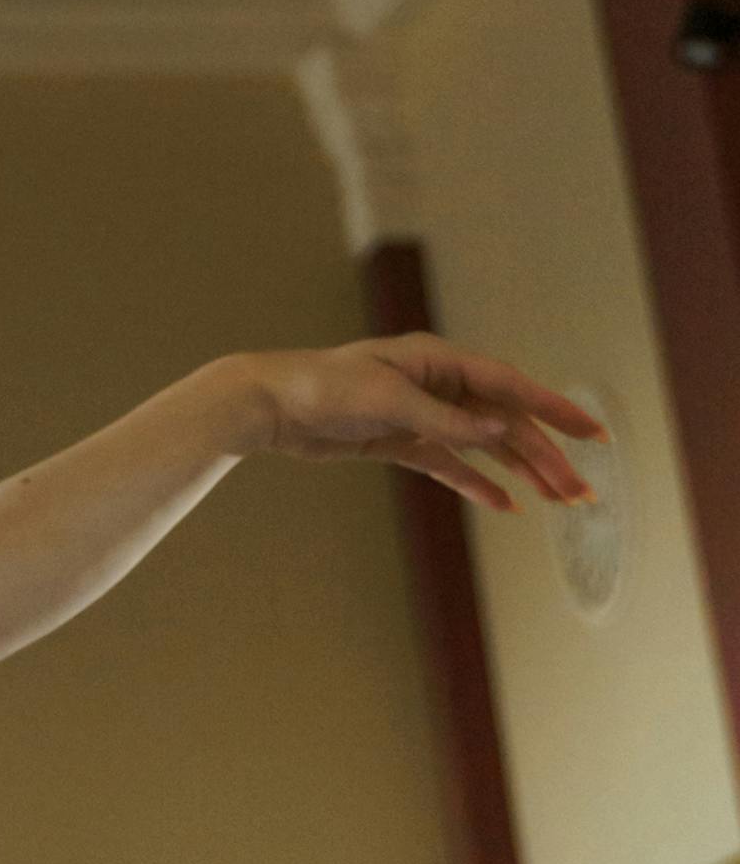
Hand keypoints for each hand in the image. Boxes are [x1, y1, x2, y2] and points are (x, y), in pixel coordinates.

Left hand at [240, 337, 602, 513]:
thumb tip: (499, 429)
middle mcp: (436, 383)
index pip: (510, 385)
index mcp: (438, 360)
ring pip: (483, 445)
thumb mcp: (387, 399)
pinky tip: (504, 503)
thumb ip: (445, 418)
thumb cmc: (324, 387)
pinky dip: (476, 482)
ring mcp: (420, 413)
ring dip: (520, 471)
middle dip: (544, 455)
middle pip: (503, 421)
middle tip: (580, 492)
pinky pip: (450, 463)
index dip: (554, 409)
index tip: (593, 432)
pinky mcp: (400, 440)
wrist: (270, 404)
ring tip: (558, 501)